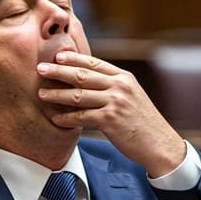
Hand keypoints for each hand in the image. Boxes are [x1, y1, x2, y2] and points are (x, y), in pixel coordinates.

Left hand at [37, 51, 185, 176]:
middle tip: (41, 69)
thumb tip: (90, 82)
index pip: (95, 62)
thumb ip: (114, 87)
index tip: (57, 56)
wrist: (159, 144)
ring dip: (57, 94)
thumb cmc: (143, 123)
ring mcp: (115, 102)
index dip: (74, 58)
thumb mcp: (132, 97)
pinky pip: (82, 117)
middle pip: (83, 75)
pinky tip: (56, 118)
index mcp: (124, 78)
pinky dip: (67, 118)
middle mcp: (120, 86)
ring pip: (79, 95)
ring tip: (42, 94)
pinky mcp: (110, 119)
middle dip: (59, 71)